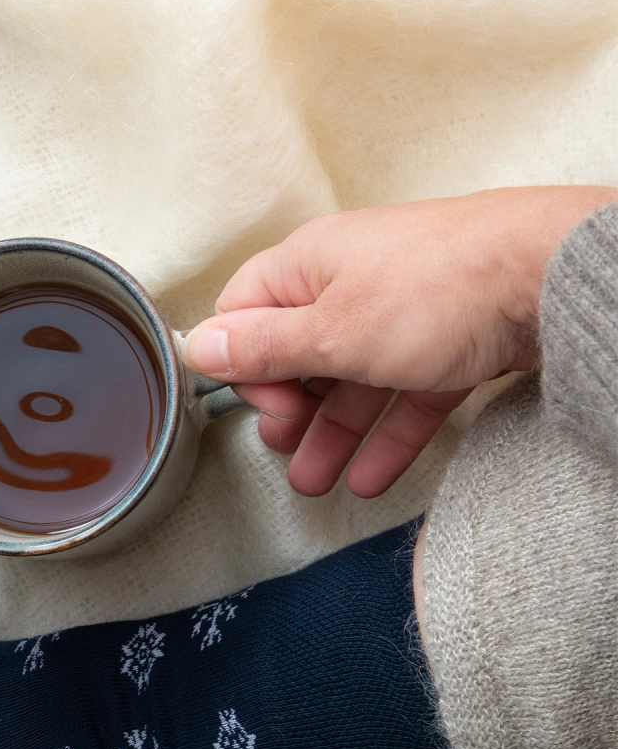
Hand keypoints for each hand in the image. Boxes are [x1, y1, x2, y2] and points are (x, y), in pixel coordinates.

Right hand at [184, 185, 613, 497]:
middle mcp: (353, 282)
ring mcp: (404, 311)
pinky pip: (404, 393)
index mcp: (310, 264)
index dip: (243, 363)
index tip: (263, 402)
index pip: (247, 311)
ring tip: (316, 483)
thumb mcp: (332, 331)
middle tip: (286, 444)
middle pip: (300, 351)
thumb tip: (199, 345)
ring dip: (331, 434)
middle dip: (288, 406)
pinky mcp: (451, 341)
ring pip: (352, 380)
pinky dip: (386, 435)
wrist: (548, 277)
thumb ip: (264, 347)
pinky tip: (371, 477)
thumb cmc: (439, 287)